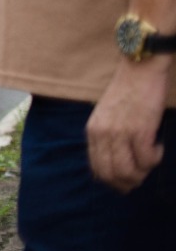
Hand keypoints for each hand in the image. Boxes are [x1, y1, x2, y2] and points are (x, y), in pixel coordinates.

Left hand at [86, 58, 169, 191]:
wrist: (139, 69)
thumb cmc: (126, 92)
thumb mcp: (106, 116)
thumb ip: (106, 137)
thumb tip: (115, 164)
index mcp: (92, 131)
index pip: (97, 168)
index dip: (113, 181)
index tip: (126, 181)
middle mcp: (102, 134)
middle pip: (111, 175)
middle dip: (129, 181)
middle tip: (142, 173)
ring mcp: (120, 133)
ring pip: (129, 171)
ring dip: (143, 172)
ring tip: (150, 159)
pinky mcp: (140, 131)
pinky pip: (147, 160)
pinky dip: (155, 159)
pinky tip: (158, 146)